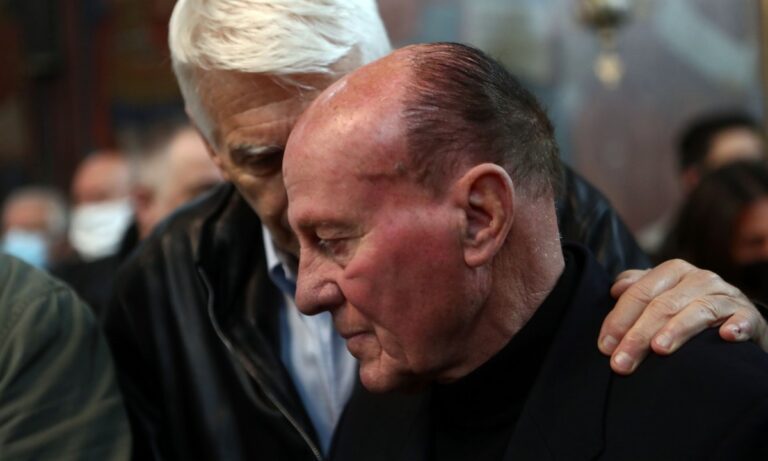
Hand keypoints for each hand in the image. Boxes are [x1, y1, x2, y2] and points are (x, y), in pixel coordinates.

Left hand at [598, 259, 767, 374]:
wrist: (735, 316)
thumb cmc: (688, 307)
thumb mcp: (662, 293)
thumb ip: (638, 288)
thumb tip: (616, 289)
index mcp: (673, 271)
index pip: (640, 292)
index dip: (619, 319)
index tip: (604, 346)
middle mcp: (699, 279)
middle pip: (663, 305)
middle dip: (638, 335)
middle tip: (621, 362)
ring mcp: (726, 295)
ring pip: (698, 310)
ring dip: (678, 330)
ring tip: (660, 349)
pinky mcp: (749, 315)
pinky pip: (743, 318)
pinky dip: (735, 326)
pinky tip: (724, 336)